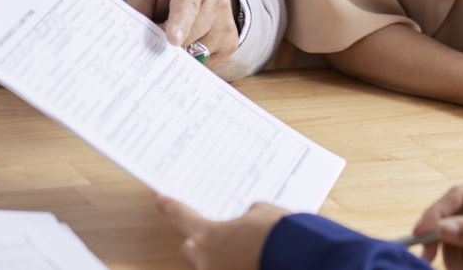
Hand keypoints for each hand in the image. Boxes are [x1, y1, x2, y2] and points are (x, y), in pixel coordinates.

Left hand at [126, 0, 238, 66]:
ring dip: (179, 52)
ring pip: (196, 54)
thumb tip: (136, 46)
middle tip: (153, 39)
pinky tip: (187, 42)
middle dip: (166, 45)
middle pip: (189, 36)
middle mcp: (217, 0)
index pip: (187, 3)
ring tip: (174, 34)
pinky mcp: (230, 43)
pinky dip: (190, 58)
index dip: (180, 22)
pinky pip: (205, 63)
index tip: (173, 40)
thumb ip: (139, 12)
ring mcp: (226, 23)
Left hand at [156, 195, 287, 269]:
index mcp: (209, 236)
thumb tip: (248, 220)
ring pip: (210, 267)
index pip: (182, 216)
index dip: (171, 207)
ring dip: (221, 260)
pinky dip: (238, 265)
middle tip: (221, 236)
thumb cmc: (281, 235)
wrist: (303, 261)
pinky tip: (256, 260)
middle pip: (190, 249)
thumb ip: (246, 216)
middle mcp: (208, 263)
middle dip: (201, 243)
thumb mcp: (262, 214)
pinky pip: (230, 269)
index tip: (160, 199)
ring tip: (247, 252)